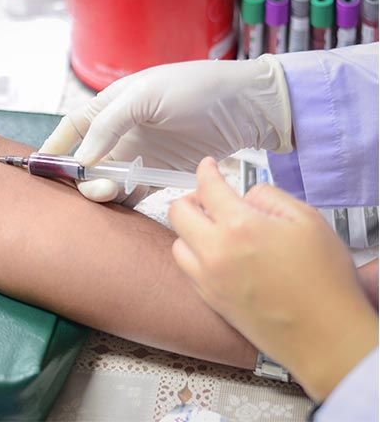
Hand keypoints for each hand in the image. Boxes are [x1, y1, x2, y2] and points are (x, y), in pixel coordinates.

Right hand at [40, 56, 291, 204]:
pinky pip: (132, 193)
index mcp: (112, 106)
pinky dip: (123, 202)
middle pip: (86, 160)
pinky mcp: (159, 174)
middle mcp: (120, 132)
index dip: (55, 146)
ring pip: (106, 179)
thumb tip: (83, 158)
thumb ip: (109, 124)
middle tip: (93, 185)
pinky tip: (122, 205)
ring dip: (101, 190)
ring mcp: (139, 154)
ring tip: (113, 192)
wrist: (245, 105)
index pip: (73, 127)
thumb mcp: (146, 95)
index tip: (41, 167)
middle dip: (80, 175)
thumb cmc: (195, 88)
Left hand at [168, 158, 377, 401]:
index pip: (207, 187)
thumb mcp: (308, 220)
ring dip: (190, 230)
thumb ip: (270, 198)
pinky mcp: (209, 300)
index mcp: (239, 226)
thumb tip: (245, 196)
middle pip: (178, 212)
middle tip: (209, 199)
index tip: (208, 166)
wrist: (325, 335)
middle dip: (191, 199)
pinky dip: (194, 256)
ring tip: (213, 230)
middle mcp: (214, 252)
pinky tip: (216, 256)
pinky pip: (187, 270)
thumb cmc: (324, 277)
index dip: (206, 170)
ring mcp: (207, 279)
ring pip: (177, 243)